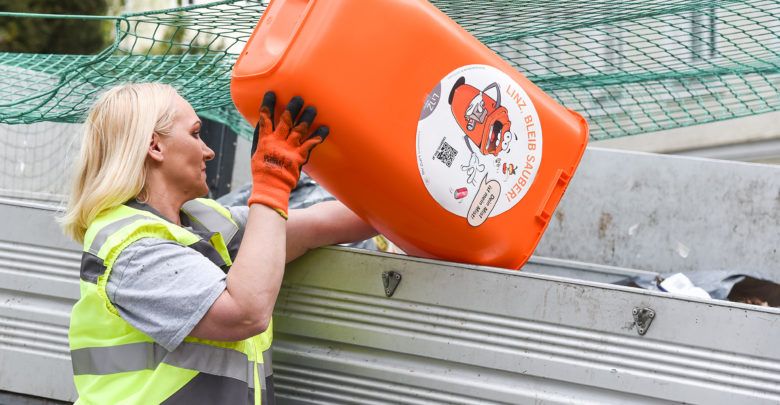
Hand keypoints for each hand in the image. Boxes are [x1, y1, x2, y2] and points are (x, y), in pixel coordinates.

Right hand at [248, 92, 328, 217]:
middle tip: (299, 97)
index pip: (265, 118)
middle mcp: (277, 141)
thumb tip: (261, 122)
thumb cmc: (262, 169)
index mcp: (264, 139)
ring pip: (300, 129)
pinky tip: (326, 127)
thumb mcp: (255, 152)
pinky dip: (319, 135)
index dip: (268, 105)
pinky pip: (311, 143)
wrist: (271, 187)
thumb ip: (259, 137)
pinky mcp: (300, 156)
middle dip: (293, 107)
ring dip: (307, 117)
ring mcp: (289, 148)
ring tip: (313, 108)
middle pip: (286, 120)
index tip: (271, 93)